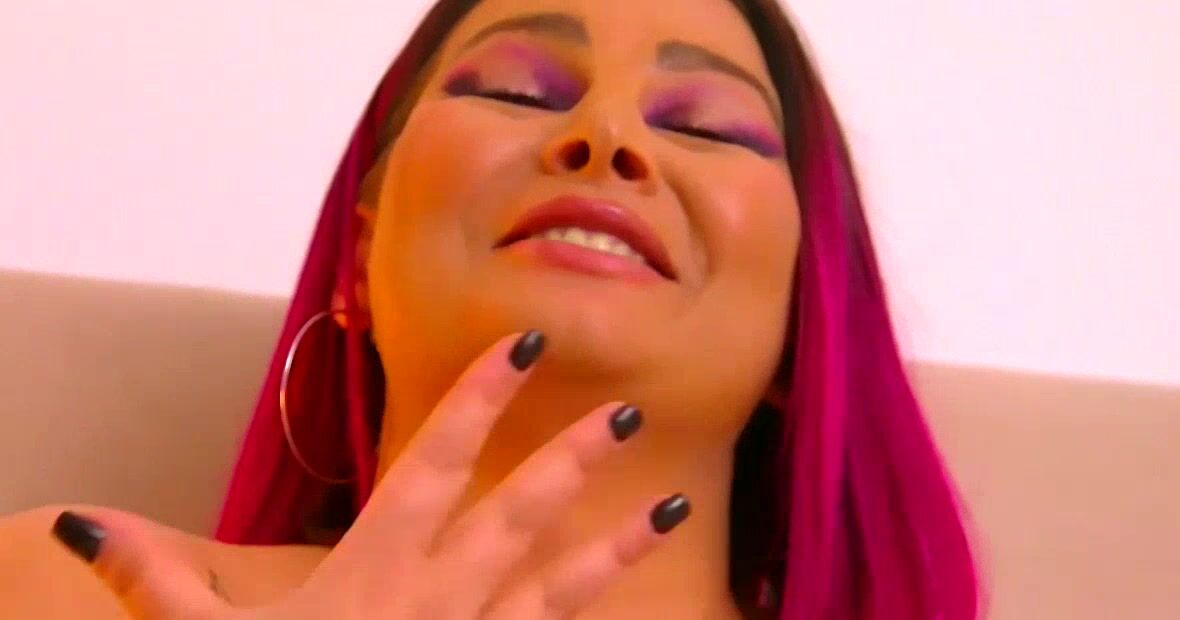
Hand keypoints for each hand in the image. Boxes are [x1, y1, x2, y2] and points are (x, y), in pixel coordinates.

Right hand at [52, 331, 691, 618]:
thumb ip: (158, 580)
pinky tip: (641, 601)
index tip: (525, 346)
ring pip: (561, 587)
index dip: (479, 400)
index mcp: (376, 571)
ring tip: (672, 504)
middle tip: (621, 412)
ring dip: (617, 544)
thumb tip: (87, 520)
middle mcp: (441, 600)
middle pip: (515, 514)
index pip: (434, 463)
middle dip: (568, 460)